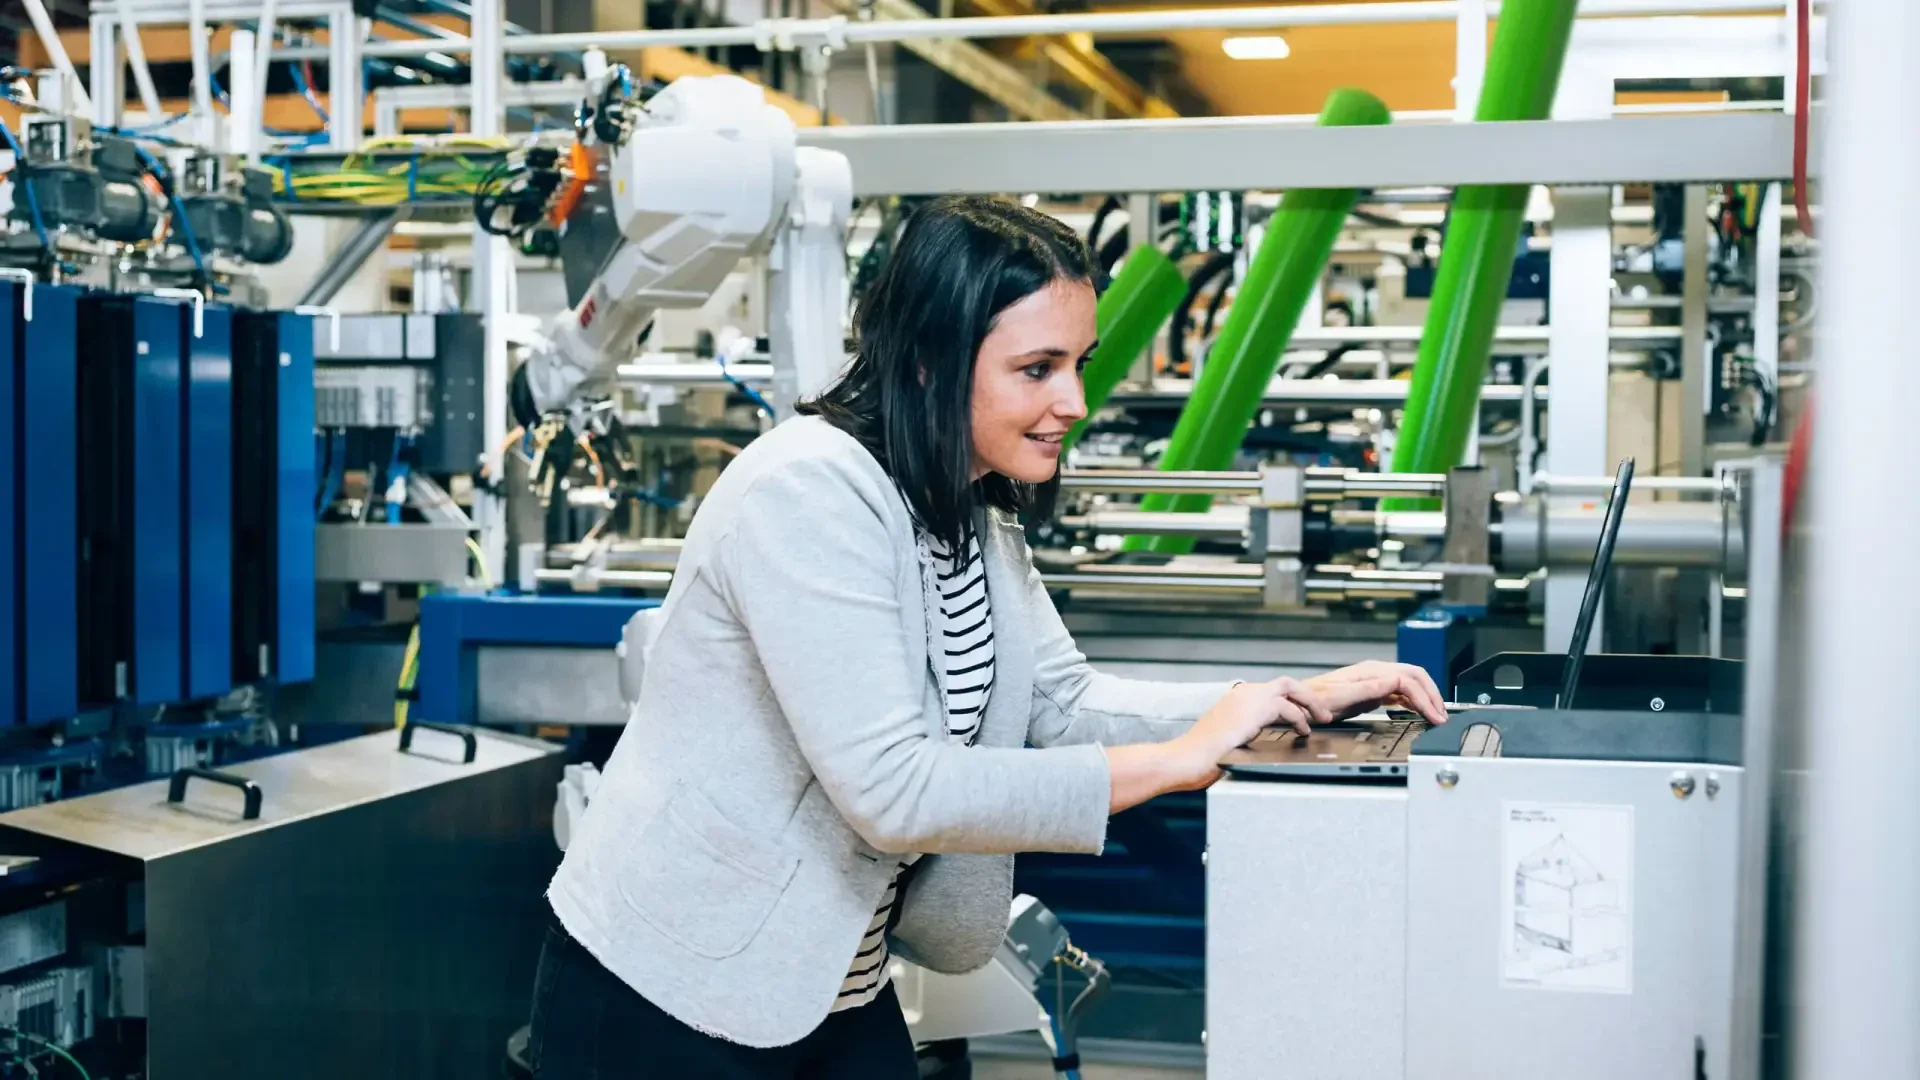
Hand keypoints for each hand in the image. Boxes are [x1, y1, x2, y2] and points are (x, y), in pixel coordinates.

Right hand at [1164, 678, 1331, 790]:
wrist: (1188, 758)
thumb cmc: (1203, 756)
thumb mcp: (1229, 738)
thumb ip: (1245, 732)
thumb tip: (1259, 740)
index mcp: (1236, 698)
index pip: (1271, 691)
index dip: (1291, 701)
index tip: (1303, 714)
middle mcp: (1243, 693)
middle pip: (1285, 683)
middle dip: (1306, 696)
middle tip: (1321, 713)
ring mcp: (1249, 698)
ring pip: (1290, 688)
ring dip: (1309, 702)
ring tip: (1321, 718)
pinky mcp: (1254, 709)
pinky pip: (1287, 707)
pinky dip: (1299, 718)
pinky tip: (1303, 731)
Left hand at [1306, 661, 1446, 724]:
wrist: (1303, 703)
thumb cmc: (1317, 700)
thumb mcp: (1341, 696)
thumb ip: (1368, 689)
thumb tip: (1393, 682)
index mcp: (1372, 671)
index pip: (1409, 680)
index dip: (1424, 697)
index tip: (1434, 715)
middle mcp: (1377, 673)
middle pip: (1416, 677)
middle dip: (1432, 695)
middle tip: (1442, 716)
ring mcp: (1377, 681)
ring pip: (1411, 684)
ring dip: (1426, 698)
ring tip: (1436, 716)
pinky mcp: (1375, 691)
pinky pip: (1401, 693)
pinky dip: (1414, 702)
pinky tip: (1419, 711)